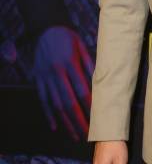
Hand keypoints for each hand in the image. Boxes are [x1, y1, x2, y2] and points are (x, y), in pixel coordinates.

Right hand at [34, 25, 92, 140]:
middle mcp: (56, 72)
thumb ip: (90, 65)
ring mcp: (45, 77)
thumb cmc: (69, 38)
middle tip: (87, 134)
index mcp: (69, 64)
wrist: (46, 28)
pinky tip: (55, 126)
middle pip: (68, 102)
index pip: (82, 90)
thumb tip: (100, 84)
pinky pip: (43, 100)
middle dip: (79, 120)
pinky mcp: (37, 80)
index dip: (90, 107)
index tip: (98, 119)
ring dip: (66, 122)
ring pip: (55, 105)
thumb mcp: (82, 47)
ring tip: (75, 135)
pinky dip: (48, 115)